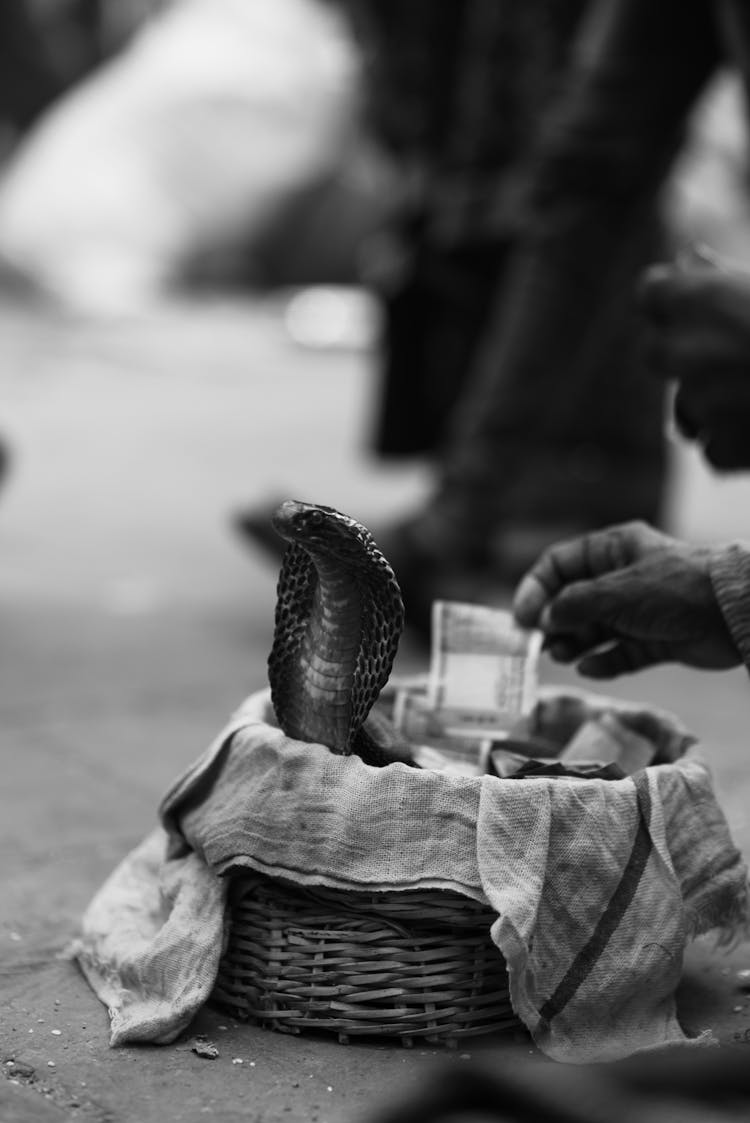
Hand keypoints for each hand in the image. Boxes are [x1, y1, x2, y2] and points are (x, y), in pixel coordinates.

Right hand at [512, 521, 739, 676]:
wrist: (735, 615)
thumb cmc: (676, 589)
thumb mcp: (616, 591)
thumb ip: (574, 605)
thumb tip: (543, 619)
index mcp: (612, 550)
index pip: (560, 564)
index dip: (536, 588)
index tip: (522, 617)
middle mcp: (622, 579)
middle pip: (573, 600)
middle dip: (554, 622)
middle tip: (538, 643)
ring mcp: (639, 611)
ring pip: (594, 629)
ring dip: (575, 643)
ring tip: (562, 655)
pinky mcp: (655, 640)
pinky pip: (620, 654)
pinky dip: (604, 662)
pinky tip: (591, 669)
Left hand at [639, 260, 749, 468]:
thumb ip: (724, 276)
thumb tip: (688, 258)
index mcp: (700, 300)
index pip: (651, 293)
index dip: (673, 299)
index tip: (693, 304)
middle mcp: (684, 351)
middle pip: (656, 354)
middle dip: (685, 355)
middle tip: (734, 357)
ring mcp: (699, 405)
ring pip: (687, 408)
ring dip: (713, 405)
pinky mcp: (721, 449)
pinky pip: (713, 449)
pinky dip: (736, 444)